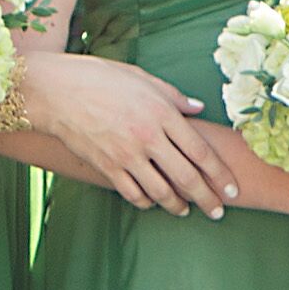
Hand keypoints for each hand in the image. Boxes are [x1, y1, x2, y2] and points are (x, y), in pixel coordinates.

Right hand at [39, 53, 247, 214]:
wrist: (56, 91)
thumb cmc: (100, 78)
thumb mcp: (143, 78)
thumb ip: (174, 96)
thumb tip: (198, 108)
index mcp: (162, 113)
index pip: (200, 151)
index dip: (220, 174)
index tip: (232, 188)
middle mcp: (148, 137)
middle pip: (187, 177)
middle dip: (207, 199)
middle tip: (218, 212)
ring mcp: (126, 155)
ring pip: (161, 192)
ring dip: (177, 205)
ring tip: (186, 210)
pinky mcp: (106, 167)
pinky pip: (133, 194)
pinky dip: (147, 202)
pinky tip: (153, 202)